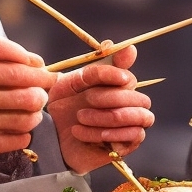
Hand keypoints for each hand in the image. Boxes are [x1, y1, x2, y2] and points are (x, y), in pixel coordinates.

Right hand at [0, 35, 57, 162]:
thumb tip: (27, 59)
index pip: (5, 50)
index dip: (28, 57)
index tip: (37, 64)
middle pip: (18, 78)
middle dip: (41, 81)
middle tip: (48, 85)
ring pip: (22, 109)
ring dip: (36, 109)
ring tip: (34, 108)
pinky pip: (13, 137)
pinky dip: (24, 133)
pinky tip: (20, 129)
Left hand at [46, 45, 154, 173]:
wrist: (51, 136)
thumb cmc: (63, 106)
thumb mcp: (72, 83)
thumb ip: (94, 68)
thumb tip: (117, 45)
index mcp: (116, 86)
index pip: (129, 76)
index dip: (120, 74)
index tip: (110, 77)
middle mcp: (129, 104)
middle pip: (139, 98)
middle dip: (112, 98)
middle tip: (87, 99)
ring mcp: (132, 125)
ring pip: (140, 117)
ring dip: (108, 117)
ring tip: (81, 118)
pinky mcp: (127, 146)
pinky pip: (131, 137)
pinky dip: (104, 134)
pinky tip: (81, 133)